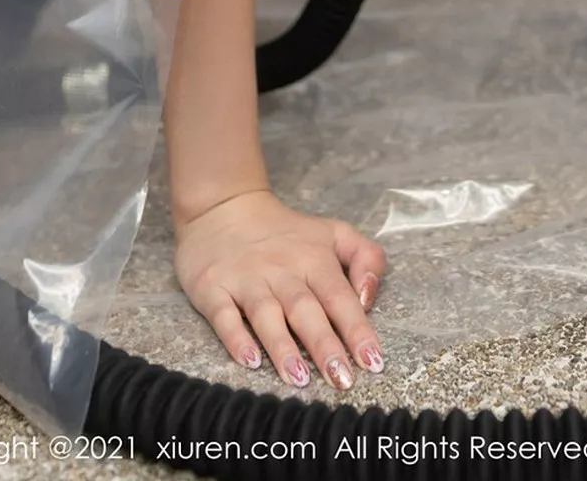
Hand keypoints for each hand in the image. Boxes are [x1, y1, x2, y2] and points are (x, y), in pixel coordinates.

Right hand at [173, 188, 387, 389]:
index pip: (340, 297)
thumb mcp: (334, 232)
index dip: (357, 330)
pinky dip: (235, 337)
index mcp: (314, 258)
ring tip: (299, 378)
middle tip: (342, 380)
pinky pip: (223, 314)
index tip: (373, 362)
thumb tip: (368, 299)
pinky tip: (249, 360)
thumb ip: (366, 258)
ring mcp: (246, 279)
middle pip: (306, 309)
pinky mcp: (213, 287)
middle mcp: (282, 270)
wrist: (225, 207)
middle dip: (325, 346)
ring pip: (267, 314)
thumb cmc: (287, 233)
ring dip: (282, 347)